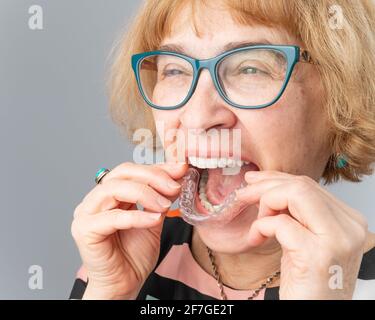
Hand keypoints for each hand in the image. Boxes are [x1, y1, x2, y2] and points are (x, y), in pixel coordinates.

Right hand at [71, 162, 187, 298]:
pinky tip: (155, 219)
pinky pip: (113, 217)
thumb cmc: (134, 255)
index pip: (132, 171)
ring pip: (114, 189)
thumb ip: (160, 198)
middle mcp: (95, 199)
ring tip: (165, 205)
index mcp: (110, 194)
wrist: (124, 284)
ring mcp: (86, 213)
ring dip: (145, 193)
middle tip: (175, 186)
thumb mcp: (154, 219)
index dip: (157, 168)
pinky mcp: (84, 230)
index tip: (180, 168)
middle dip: (152, 177)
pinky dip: (137, 216)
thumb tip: (177, 177)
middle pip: (122, 173)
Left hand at [235, 170, 367, 299]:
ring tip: (257, 224)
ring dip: (265, 203)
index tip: (253, 181)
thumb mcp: (303, 239)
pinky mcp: (317, 255)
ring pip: (295, 194)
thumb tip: (264, 183)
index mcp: (348, 220)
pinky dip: (261, 226)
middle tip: (243, 196)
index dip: (276, 178)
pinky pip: (280, 223)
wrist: (315, 314)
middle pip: (301, 185)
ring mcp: (337, 240)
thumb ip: (294, 212)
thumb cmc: (307, 282)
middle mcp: (349, 227)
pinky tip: (255, 239)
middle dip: (265, 186)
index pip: (309, 184)